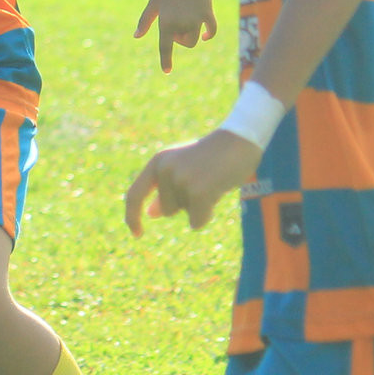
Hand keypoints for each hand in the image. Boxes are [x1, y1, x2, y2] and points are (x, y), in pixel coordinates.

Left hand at [124, 129, 262, 234]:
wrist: (241, 140)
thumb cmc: (213, 156)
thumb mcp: (184, 168)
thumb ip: (166, 189)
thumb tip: (151, 214)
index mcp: (158, 162)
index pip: (135, 194)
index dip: (132, 217)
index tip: (137, 234)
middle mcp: (165, 169)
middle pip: (168, 210)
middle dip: (187, 204)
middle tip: (205, 180)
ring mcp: (181, 180)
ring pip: (185, 214)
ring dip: (200, 206)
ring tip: (212, 182)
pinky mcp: (198, 192)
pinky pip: (196, 221)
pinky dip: (207, 215)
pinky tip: (218, 194)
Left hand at [133, 0, 218, 72]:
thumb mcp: (153, 3)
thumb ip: (145, 21)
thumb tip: (136, 36)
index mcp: (165, 22)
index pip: (165, 48)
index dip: (165, 61)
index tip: (167, 71)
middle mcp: (181, 23)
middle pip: (185, 42)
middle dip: (182, 38)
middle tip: (177, 23)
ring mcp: (195, 18)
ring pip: (197, 37)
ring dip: (192, 34)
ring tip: (187, 19)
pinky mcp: (207, 11)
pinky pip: (212, 29)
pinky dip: (210, 35)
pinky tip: (207, 36)